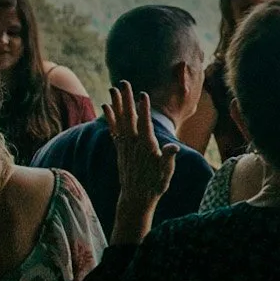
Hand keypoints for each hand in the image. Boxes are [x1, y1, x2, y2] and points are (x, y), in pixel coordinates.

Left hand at [106, 81, 175, 237]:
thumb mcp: (166, 172)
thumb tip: (174, 147)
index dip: (144, 109)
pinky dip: (109, 117)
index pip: (144, 124)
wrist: (136, 197)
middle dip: (126, 99)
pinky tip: (106, 107)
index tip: (142, 94)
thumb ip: (168, 158)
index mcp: (146, 146)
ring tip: (113, 89)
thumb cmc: (155, 184)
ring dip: (116, 104)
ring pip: (120, 120)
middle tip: (123, 83)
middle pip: (128, 117)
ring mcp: (125, 145)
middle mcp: (133, 143)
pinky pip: (113, 129)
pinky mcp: (120, 148)